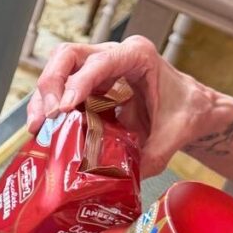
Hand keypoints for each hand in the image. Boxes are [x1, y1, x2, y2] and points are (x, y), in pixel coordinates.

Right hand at [26, 36, 210, 176]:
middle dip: (51, 83)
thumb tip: (120, 177)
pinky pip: (60, 91)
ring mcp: (97, 69)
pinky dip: (47, 108)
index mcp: (137, 55)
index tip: (65, 107)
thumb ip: (151, 154)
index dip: (78, 82)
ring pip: (58, 70)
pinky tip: (43, 130)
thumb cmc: (187, 109)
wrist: (193, 109)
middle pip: (68, 56)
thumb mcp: (175, 134)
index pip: (100, 61)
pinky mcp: (88, 87)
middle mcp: (113, 56)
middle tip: (48, 115)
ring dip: (43, 97)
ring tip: (39, 126)